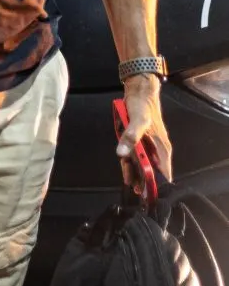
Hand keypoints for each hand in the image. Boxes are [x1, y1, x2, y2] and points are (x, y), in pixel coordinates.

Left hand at [117, 75, 172, 191]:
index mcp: (162, 149)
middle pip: (152, 172)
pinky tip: (125, 168)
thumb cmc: (142, 105)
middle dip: (143, 181)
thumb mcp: (137, 120)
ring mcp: (148, 145)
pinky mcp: (140, 141)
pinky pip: (135, 155)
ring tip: (128, 183)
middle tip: (134, 190)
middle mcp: (157, 150)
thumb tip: (121, 154)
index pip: (164, 174)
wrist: (138, 90)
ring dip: (136, 173)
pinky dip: (130, 162)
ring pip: (143, 164)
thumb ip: (130, 137)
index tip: (147, 195)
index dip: (157, 186)